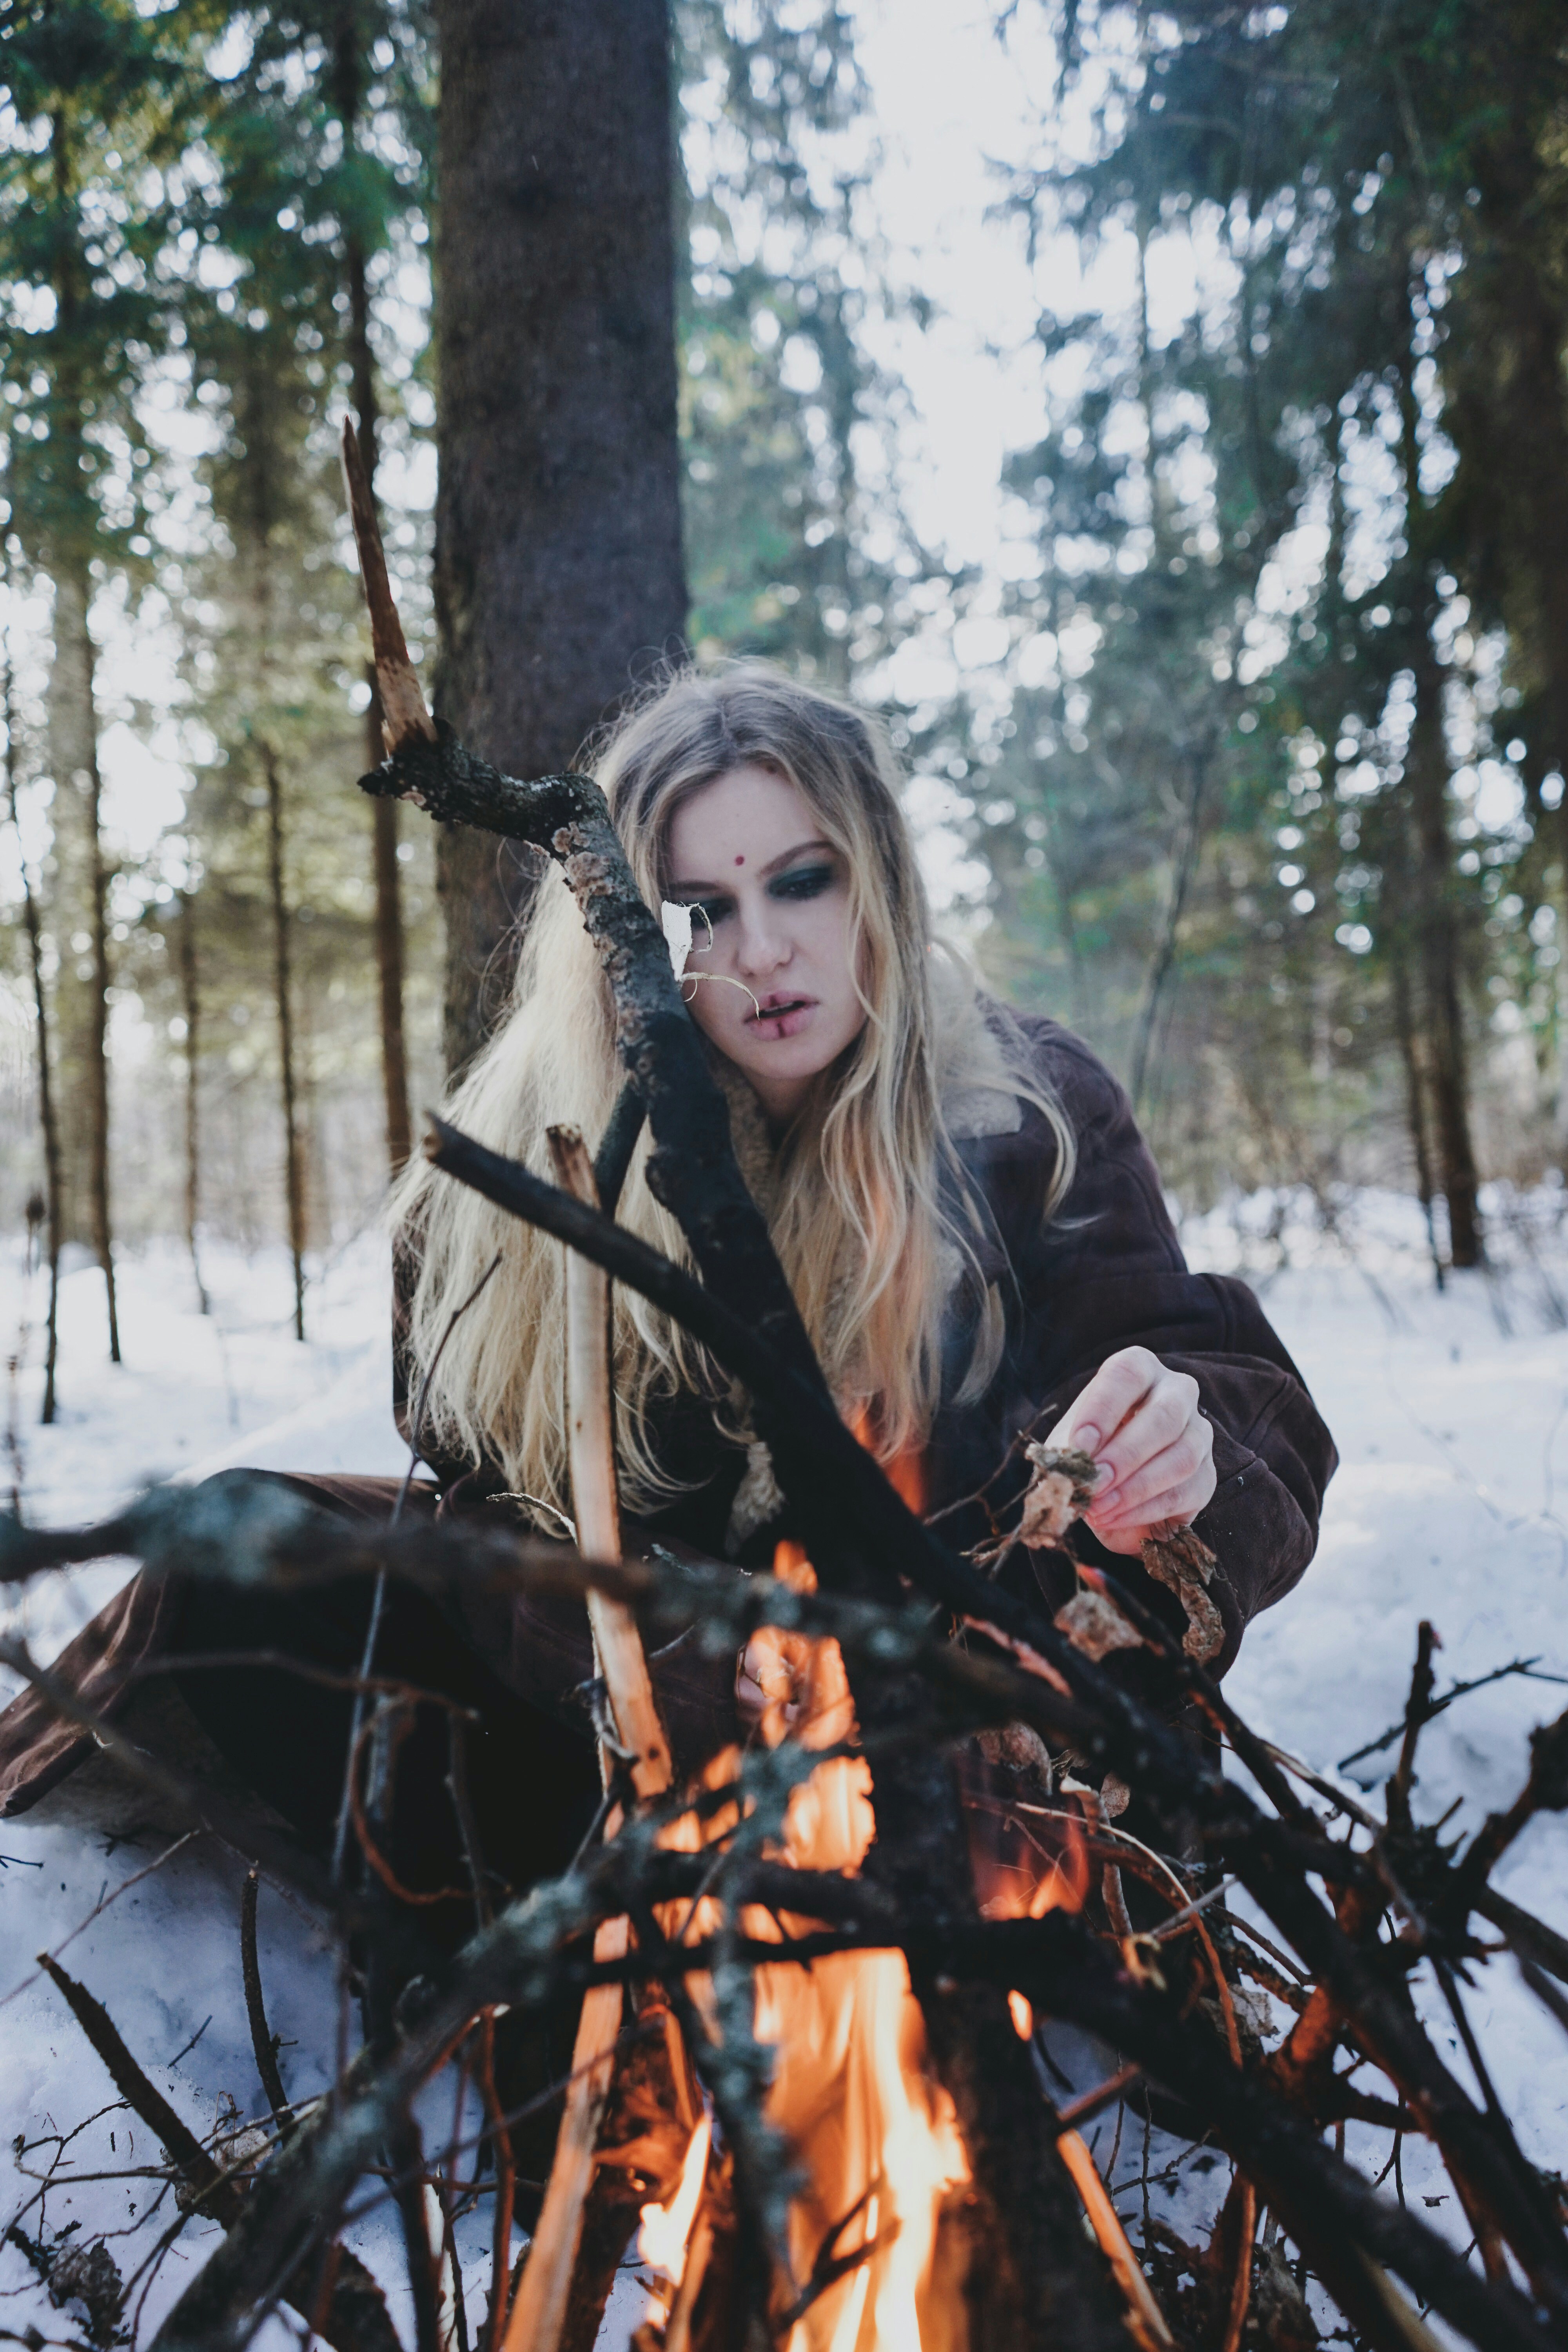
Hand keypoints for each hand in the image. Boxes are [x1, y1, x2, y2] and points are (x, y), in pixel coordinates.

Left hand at [1042, 1346, 1214, 1556]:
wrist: (1111, 1489)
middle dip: (1125, 1454)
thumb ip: (1067, 1453)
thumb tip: (1072, 1472)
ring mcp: (1198, 1434)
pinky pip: (1185, 1493)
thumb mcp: (1069, 1444)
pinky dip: (1145, 1510)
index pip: (1128, 1374)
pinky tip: (1114, 1518)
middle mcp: (1177, 1393)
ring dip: (1135, 1488)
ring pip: (1182, 1457)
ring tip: (1098, 1508)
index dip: (1103, 1409)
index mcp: (1140, 1370)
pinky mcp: (1206, 1476)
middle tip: (1094, 1482)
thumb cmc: (1090, 1451)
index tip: (1080, 1445)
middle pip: (1165, 1417)